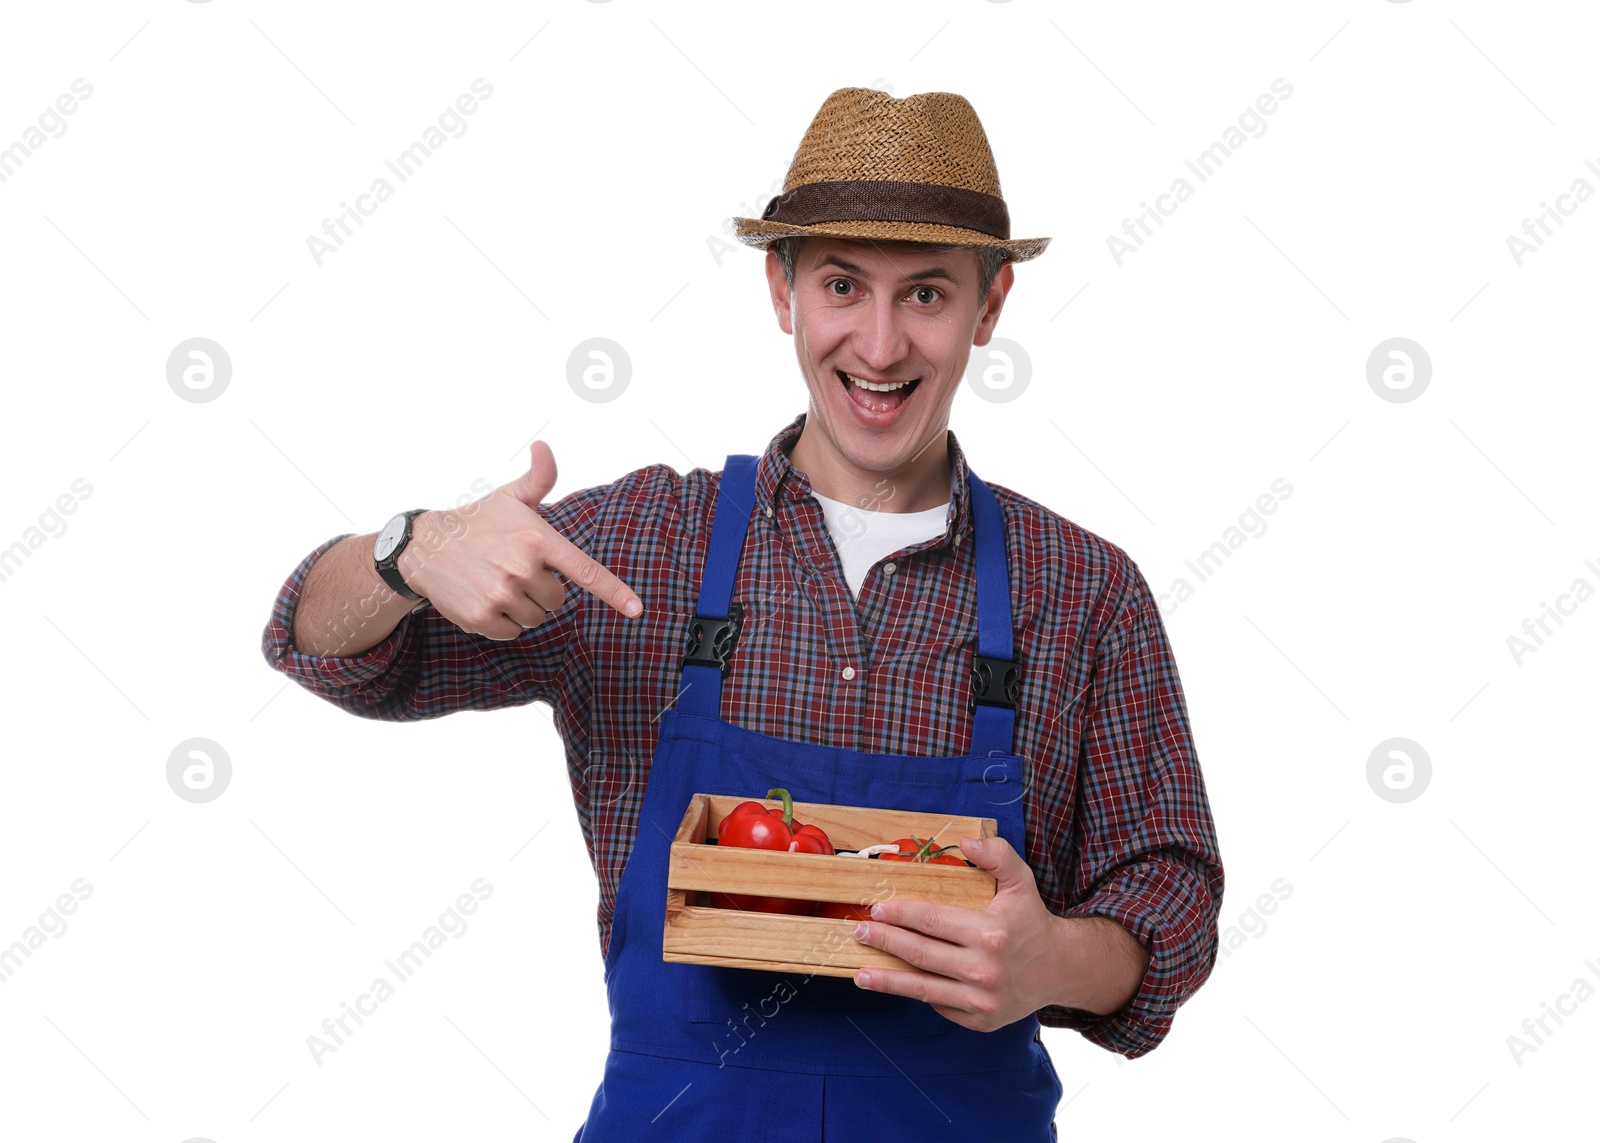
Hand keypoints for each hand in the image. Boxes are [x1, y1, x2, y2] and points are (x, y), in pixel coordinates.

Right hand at [400, 441, 641, 639]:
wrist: (423, 546)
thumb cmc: (478, 521)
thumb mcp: (510, 498)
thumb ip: (538, 478)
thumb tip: (544, 447)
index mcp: (537, 539)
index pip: (585, 571)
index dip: (615, 592)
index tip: (637, 609)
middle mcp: (522, 568)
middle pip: (557, 600)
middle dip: (541, 589)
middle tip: (514, 569)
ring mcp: (500, 594)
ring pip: (535, 618)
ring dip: (522, 607)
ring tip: (497, 582)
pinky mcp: (481, 616)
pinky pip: (511, 632)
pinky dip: (502, 622)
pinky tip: (485, 598)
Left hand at [849, 836, 1149, 1031]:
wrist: (1060, 969)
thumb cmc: (1031, 920)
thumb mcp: (1021, 880)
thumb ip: (997, 855)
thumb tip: (967, 845)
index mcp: (991, 933)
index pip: (932, 921)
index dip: (901, 915)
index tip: (877, 909)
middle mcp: (985, 970)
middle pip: (921, 954)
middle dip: (885, 942)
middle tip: (859, 932)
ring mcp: (982, 1000)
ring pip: (923, 988)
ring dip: (888, 981)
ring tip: (861, 974)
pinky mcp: (980, 1021)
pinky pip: (940, 1005)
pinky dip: (918, 994)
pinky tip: (899, 984)